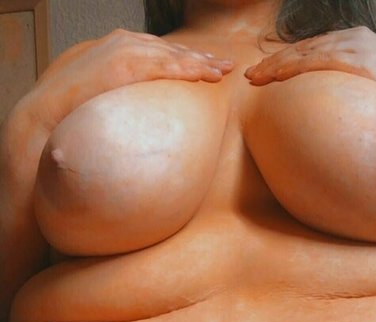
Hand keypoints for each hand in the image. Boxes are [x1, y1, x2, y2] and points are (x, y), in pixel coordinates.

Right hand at [19, 28, 233, 130]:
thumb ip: (122, 99)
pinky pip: (161, 65)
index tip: (207, 70)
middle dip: (198, 58)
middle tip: (225, 68)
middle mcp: (122, 43)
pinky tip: (203, 75)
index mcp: (118, 49)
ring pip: (170, 54)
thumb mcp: (102, 100)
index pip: (158, 52)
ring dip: (198, 63)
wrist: (46, 114)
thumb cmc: (70, 115)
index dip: (184, 60)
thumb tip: (138, 119)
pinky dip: (184, 69)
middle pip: (169, 49)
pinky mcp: (123, 64)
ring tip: (221, 72)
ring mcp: (122, 50)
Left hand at [244, 26, 375, 118]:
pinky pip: (318, 60)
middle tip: (251, 77)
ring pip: (306, 51)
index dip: (284, 61)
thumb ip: (348, 95)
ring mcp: (357, 46)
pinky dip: (293, 66)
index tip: (263, 75)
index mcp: (357, 45)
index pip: (312, 50)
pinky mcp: (360, 58)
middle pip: (303, 48)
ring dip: (277, 64)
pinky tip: (275, 77)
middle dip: (275, 62)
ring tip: (255, 78)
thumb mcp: (370, 95)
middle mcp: (355, 39)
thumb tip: (332, 115)